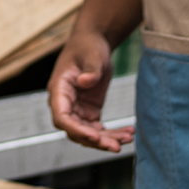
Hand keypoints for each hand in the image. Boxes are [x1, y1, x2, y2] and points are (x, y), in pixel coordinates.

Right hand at [47, 27, 133, 152]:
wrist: (93, 42)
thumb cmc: (88, 45)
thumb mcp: (91, 54)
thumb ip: (90, 69)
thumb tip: (85, 81)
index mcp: (59, 89)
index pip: (61, 117)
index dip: (76, 130)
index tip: (94, 137)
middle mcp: (66, 103)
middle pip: (76, 130)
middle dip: (95, 141)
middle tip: (116, 146)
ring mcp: (78, 109)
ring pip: (88, 134)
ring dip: (107, 140)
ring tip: (128, 138)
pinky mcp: (90, 112)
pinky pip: (99, 130)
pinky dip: (113, 134)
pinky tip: (129, 133)